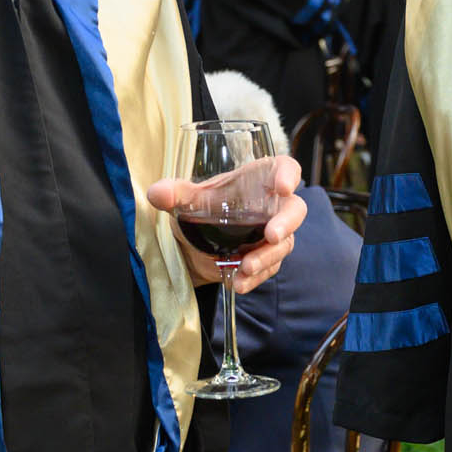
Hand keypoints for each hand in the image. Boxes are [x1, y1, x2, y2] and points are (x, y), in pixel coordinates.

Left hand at [146, 156, 305, 292]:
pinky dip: (256, 277)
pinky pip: (270, 268)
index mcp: (257, 180)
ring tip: (244, 267)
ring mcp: (272, 234)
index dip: (288, 175)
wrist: (193, 243)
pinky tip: (238, 283)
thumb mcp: (186, 200)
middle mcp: (271, 206)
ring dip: (266, 257)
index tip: (282, 186)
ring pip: (283, 244)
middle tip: (272, 235)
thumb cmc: (200, 209)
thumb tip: (157, 193)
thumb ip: (175, 194)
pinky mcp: (267, 258)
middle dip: (286, 223)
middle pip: (294, 210)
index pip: (283, 168)